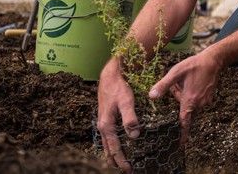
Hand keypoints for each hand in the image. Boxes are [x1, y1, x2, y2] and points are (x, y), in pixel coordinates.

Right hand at [97, 58, 138, 172]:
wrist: (111, 74)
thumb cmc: (119, 87)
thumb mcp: (127, 101)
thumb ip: (130, 118)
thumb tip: (134, 136)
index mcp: (106, 125)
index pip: (114, 148)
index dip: (121, 160)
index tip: (129, 170)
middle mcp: (102, 125)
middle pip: (108, 149)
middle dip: (115, 161)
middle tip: (125, 171)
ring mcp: (103, 121)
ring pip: (107, 143)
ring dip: (113, 153)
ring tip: (118, 163)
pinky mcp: (106, 116)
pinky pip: (108, 135)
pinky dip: (112, 144)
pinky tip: (117, 144)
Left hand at [149, 52, 222, 143]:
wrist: (214, 60)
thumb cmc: (194, 65)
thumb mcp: (176, 72)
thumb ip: (163, 85)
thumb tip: (151, 96)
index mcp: (190, 100)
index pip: (184, 121)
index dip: (182, 133)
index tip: (180, 144)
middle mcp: (199, 104)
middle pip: (186, 112)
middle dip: (179, 104)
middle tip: (178, 87)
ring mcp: (205, 101)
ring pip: (191, 106)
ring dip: (185, 98)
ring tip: (185, 82)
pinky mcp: (209, 98)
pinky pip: (197, 102)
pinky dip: (191, 96)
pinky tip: (191, 83)